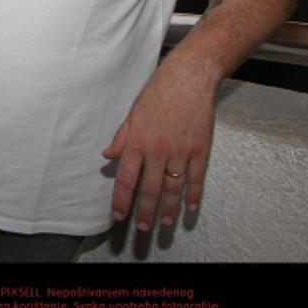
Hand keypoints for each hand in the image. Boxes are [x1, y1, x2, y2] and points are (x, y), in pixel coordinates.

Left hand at [102, 61, 214, 230]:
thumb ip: (121, 138)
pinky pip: (196, 178)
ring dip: (167, 209)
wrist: (188, 78)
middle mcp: (157, 150)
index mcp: (137, 141)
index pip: (126, 178)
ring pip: (172, 188)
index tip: (119, 215)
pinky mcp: (199, 149)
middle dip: (143, 211)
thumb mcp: (133, 114)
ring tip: (162, 224)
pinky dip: (193, 196)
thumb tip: (108, 156)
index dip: (122, 200)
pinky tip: (189, 208)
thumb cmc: (158, 93)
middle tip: (141, 228)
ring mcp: (180, 151)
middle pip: (149, 189)